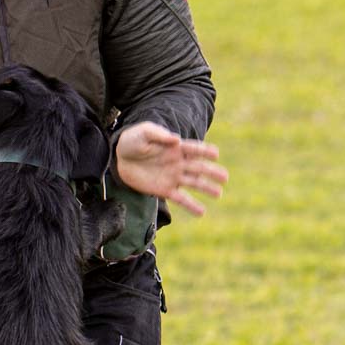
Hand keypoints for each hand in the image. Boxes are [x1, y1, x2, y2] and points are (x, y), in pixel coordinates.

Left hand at [114, 121, 228, 215]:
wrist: (119, 158)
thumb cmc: (133, 141)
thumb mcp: (143, 132)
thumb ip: (159, 135)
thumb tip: (176, 140)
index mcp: (176, 147)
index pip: (194, 149)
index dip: (205, 151)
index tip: (215, 154)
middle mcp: (178, 162)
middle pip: (199, 168)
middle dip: (212, 172)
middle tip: (225, 178)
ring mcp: (173, 177)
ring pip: (194, 183)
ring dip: (207, 188)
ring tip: (219, 194)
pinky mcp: (164, 190)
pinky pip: (181, 199)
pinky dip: (192, 205)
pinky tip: (202, 212)